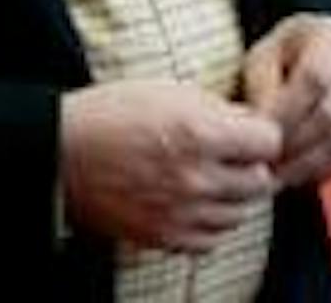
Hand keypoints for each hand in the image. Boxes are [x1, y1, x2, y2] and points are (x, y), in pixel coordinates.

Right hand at [59, 78, 281, 252]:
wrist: (60, 152)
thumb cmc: (110, 113)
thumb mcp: (168, 90)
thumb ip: (217, 109)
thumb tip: (250, 125)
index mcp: (199, 134)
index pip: (270, 142)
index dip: (261, 134)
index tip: (248, 132)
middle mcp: (195, 178)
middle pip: (260, 182)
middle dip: (250, 165)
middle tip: (230, 155)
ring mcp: (180, 212)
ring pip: (238, 213)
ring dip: (231, 196)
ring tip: (206, 177)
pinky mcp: (163, 236)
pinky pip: (211, 240)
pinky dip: (208, 223)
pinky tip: (193, 203)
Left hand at [240, 13, 330, 186]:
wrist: (312, 53)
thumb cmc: (280, 56)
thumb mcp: (260, 59)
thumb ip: (260, 90)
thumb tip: (264, 133)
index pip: (315, 78)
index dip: (286, 113)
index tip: (259, 136)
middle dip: (294, 145)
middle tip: (264, 165)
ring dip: (307, 164)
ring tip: (276, 175)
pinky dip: (325, 170)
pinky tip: (299, 175)